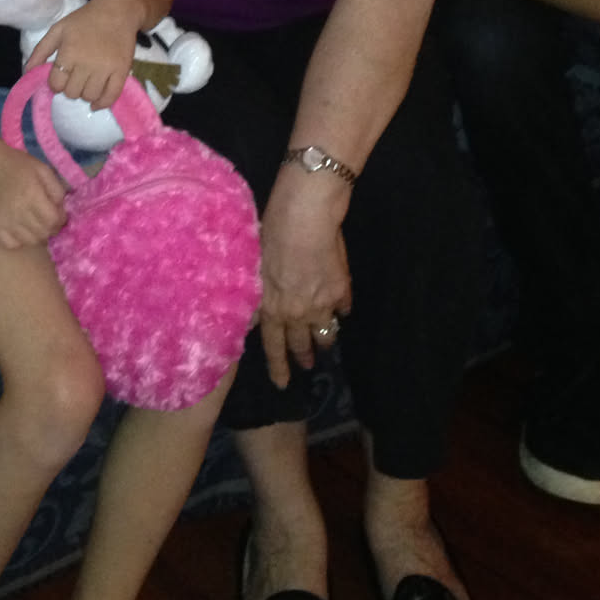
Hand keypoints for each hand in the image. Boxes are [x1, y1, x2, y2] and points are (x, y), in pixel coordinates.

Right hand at [0, 145, 67, 249]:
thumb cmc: (16, 164)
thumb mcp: (42, 168)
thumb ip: (56, 189)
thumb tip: (62, 209)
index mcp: (32, 195)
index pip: (53, 221)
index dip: (60, 220)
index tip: (59, 214)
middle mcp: (19, 212)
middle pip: (43, 233)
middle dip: (51, 228)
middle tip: (47, 218)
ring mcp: (5, 222)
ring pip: (30, 241)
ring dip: (37, 235)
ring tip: (35, 224)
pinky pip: (11, 244)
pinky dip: (20, 241)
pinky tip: (21, 230)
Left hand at [24, 0, 142, 110]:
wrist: (118, 11)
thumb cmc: (84, 19)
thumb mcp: (58, 30)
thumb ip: (40, 51)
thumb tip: (27, 73)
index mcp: (69, 52)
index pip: (56, 83)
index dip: (55, 83)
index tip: (60, 77)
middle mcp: (86, 63)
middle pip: (72, 92)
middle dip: (70, 88)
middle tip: (74, 78)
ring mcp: (106, 69)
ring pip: (89, 96)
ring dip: (84, 94)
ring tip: (85, 84)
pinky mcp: (122, 71)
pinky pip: (111, 96)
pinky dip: (102, 103)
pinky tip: (96, 103)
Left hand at [255, 168, 352, 387]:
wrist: (305, 216)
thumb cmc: (271, 232)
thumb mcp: (255, 265)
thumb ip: (259, 292)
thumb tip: (258, 312)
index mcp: (271, 306)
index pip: (272, 345)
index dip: (278, 366)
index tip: (282, 383)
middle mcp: (296, 312)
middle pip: (300, 343)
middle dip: (303, 356)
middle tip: (307, 365)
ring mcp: (322, 304)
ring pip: (326, 332)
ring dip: (325, 339)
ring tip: (326, 343)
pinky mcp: (342, 290)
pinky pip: (344, 308)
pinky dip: (342, 310)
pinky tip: (342, 309)